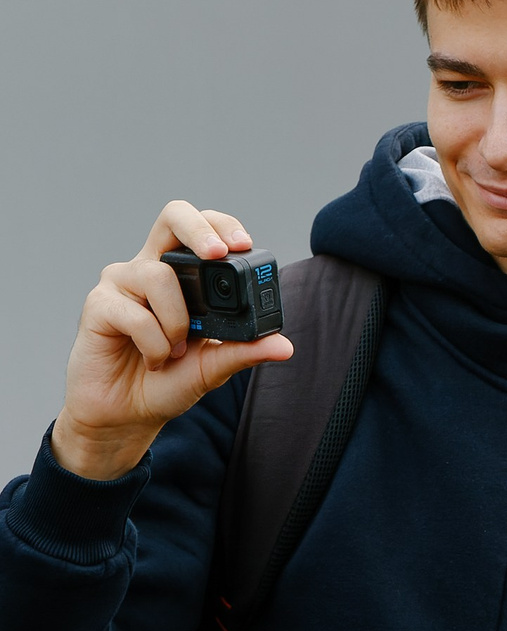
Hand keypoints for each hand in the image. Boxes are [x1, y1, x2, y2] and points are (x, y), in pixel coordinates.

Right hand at [51, 200, 293, 483]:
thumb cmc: (167, 382)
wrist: (127, 416)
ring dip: (176, 322)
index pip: (202, 227)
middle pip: (174, 215)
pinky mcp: (98, 305)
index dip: (223, 226)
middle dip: (200, 230)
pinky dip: (154, 343)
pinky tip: (153, 360)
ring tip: (176, 352)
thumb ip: (245, 351)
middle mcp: (151, 268)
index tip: (244, 245)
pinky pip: (135, 313)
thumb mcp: (214, 366)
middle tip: (218, 254)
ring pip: (158, 275)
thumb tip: (284, 345)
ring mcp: (122, 283)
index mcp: (182, 274)